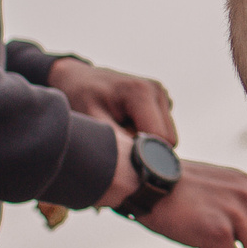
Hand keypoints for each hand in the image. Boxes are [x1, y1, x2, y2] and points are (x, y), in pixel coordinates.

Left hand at [47, 57, 177, 146]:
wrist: (77, 79)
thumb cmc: (80, 98)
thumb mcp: (92, 122)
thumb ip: (118, 143)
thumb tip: (137, 168)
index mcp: (141, 92)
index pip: (161, 140)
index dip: (144, 153)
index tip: (120, 150)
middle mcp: (156, 90)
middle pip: (168, 139)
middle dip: (146, 147)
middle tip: (117, 136)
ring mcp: (161, 94)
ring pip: (167, 137)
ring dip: (146, 140)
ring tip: (119, 127)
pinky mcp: (161, 101)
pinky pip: (163, 130)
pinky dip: (145, 132)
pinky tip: (125, 122)